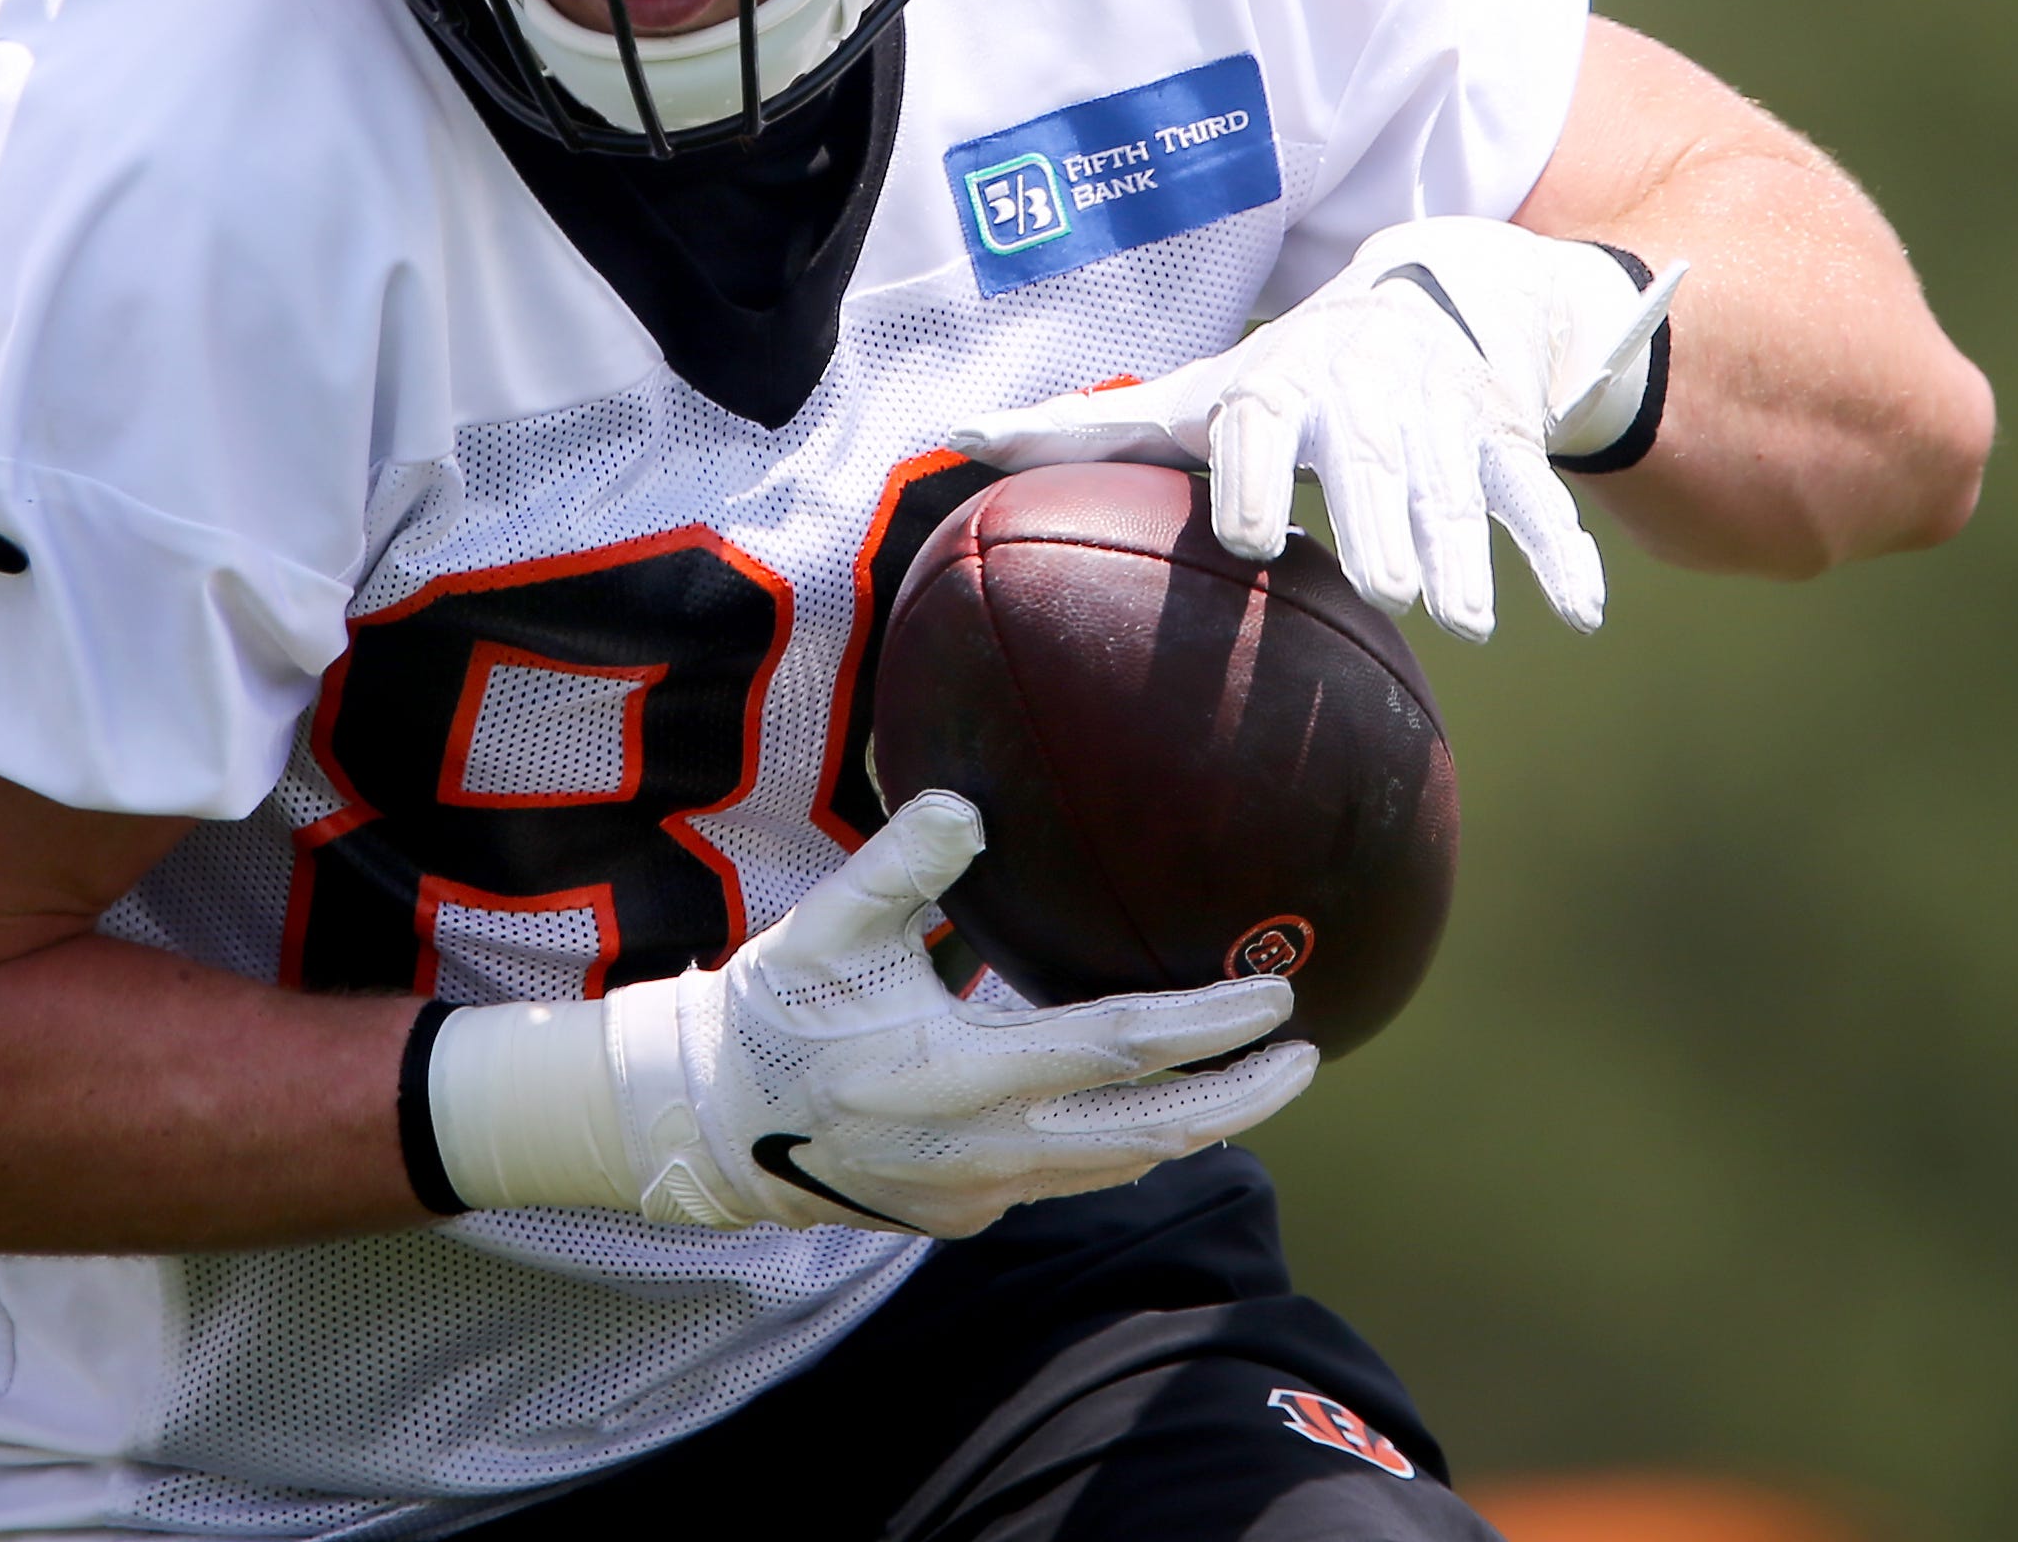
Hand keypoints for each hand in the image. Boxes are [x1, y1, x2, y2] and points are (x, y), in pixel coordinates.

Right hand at [425, 793, 1312, 1237]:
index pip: (1112, 1050)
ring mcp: (978, 1194)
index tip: (1273, 995)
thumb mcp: (825, 926)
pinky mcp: (968, 1215)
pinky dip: (1123, 1140)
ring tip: (1250, 1080)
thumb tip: (971, 802)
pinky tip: (1149, 1101)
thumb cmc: (776, 1010)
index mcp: (953, 1073)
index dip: (1202, 1026)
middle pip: (1147, 1136)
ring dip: (1193, 1124)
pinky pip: (1068, 1178)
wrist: (711, 1124)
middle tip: (1305, 1054)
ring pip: (1117, 1167)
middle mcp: (979, 1150)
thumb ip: (901, 863)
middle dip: (1238, 1099)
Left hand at [949, 217, 1682, 640]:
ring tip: (1464, 624)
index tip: (1244, 537)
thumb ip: (1079, 427)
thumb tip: (949, 440)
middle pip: (1372, 466)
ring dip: (1468, 555)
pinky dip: (1564, 552)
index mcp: (1276, 388)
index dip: (1254, 477)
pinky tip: (1580, 615)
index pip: (1260, 427)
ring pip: (1459, 491)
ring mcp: (1442, 418)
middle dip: (1383, 523)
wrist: (1430, 292)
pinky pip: (1539, 498)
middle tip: (1388, 593)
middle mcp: (1363, 396)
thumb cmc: (1276, 376)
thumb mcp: (1190, 392)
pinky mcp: (1508, 441)